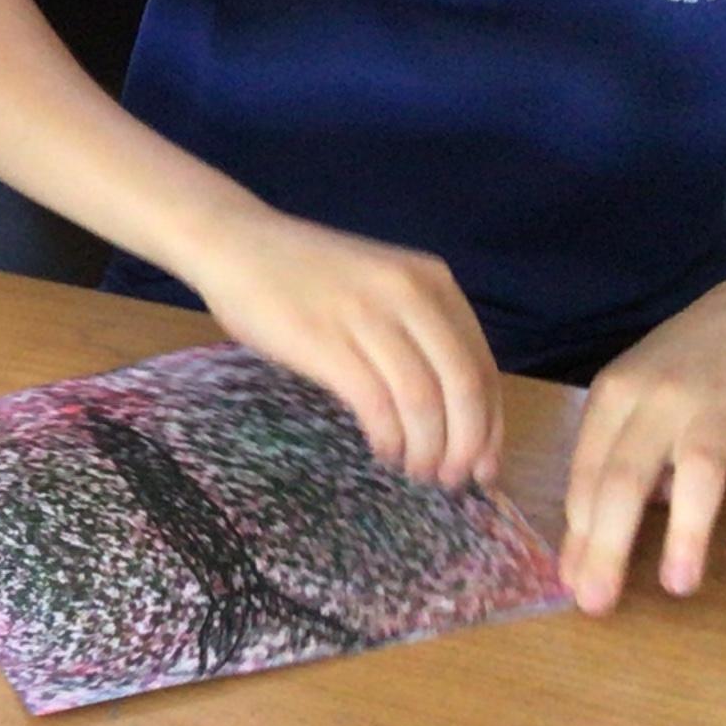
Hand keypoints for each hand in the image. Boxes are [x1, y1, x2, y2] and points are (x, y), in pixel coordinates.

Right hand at [186, 206, 501, 489]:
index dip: (489, 425)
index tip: (484, 466)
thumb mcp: (380, 287)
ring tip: (415, 470)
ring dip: (426, 449)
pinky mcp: (327, 340)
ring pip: (423, 401)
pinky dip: (389, 436)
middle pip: (463, 387)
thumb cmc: (305, 275)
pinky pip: (376, 402)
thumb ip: (417, 331)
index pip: (483, 366)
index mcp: (433, 282)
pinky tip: (383, 449)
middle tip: (452, 481)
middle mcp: (411, 294)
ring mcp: (369, 316)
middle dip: (465, 445)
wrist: (235, 244)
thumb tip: (453, 413)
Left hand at [560, 284, 725, 613]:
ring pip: (698, 472)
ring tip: (676, 588)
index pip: (587, 471)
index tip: (569, 582)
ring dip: (685, 533)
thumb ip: (612, 458)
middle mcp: (662, 399)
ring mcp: (724, 406)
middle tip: (598, 603)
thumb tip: (593, 539)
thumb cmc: (680, 369)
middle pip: (627, 476)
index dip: (576, 531)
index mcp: (616, 395)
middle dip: (607, 544)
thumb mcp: (631, 397)